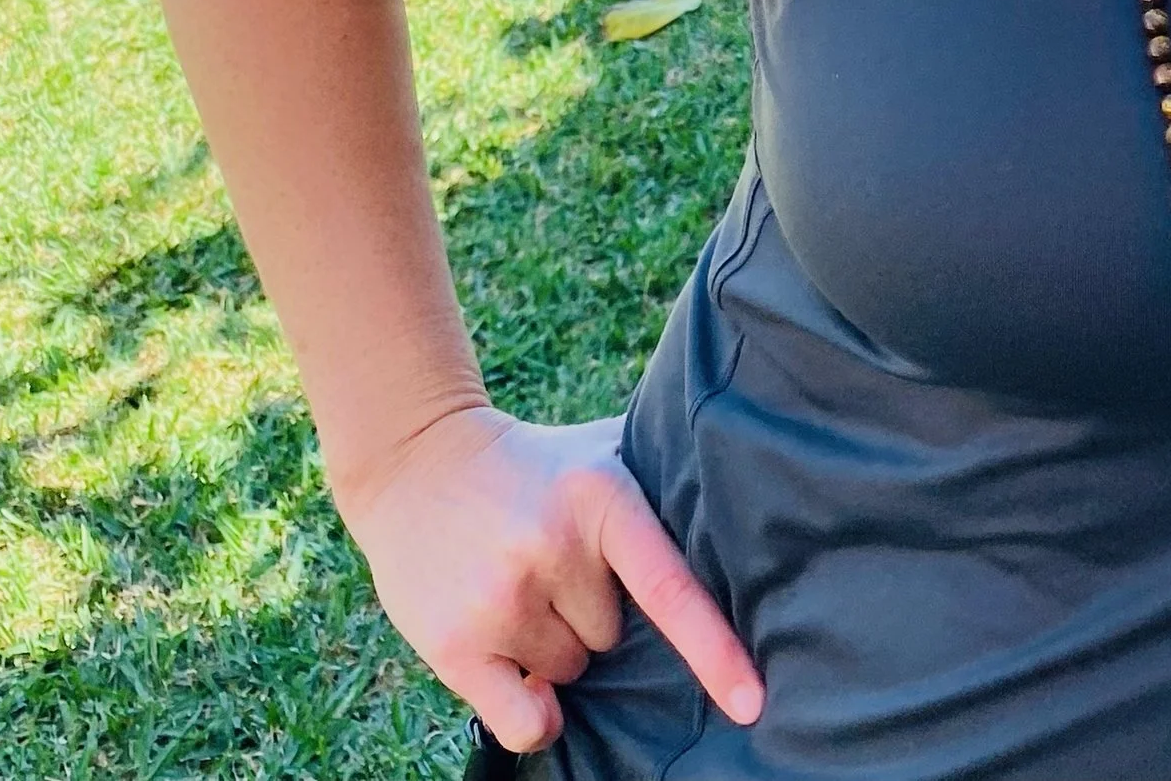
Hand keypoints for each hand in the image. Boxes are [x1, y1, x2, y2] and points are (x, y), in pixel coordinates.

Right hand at [337, 403, 763, 754]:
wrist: (417, 459)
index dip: (715, 650)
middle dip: (591, 613)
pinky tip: (522, 673)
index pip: (670, 588)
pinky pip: (525, 719)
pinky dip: (534, 712)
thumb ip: (662, 475)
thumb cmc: (530, 464)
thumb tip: (748, 495)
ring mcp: (502, 599)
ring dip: (554, 648)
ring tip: (520, 588)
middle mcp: (553, 548)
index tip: (753, 701)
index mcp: (602, 498)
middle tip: (553, 565)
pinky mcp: (456, 644)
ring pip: (571, 673)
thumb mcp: (600, 451)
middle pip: (613, 636)